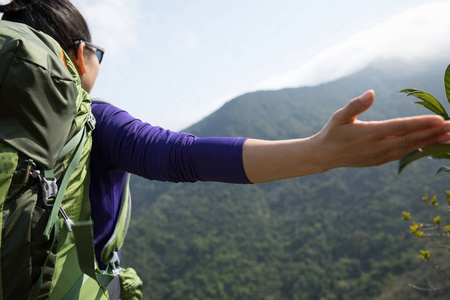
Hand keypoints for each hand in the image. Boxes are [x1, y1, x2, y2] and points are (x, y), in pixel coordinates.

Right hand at [243, 90, 449, 182]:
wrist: (324, 155)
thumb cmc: (332, 132)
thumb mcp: (339, 116)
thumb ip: (356, 105)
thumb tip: (372, 92)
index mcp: (368, 134)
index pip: (400, 128)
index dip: (421, 124)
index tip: (440, 119)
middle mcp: (377, 148)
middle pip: (411, 140)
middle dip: (434, 134)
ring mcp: (379, 157)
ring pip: (410, 149)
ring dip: (431, 143)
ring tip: (449, 137)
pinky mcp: (380, 161)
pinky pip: (403, 154)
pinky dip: (419, 149)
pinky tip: (430, 144)